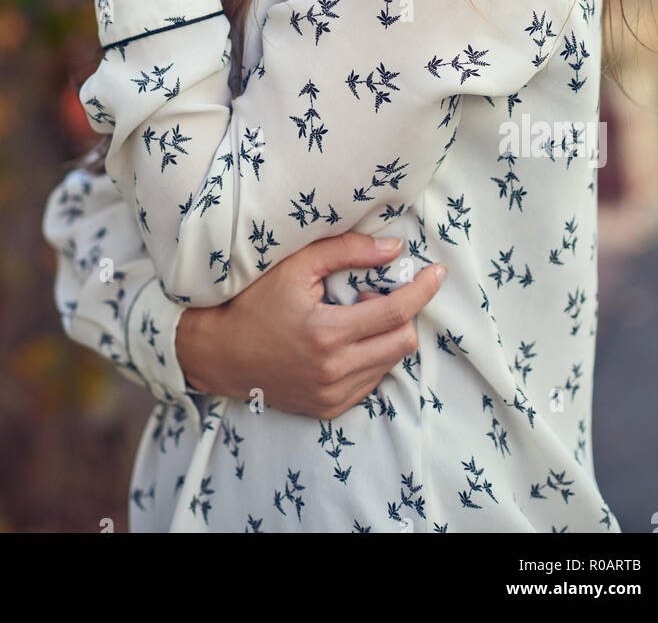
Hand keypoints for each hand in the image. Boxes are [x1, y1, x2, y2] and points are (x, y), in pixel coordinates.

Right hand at [175, 232, 446, 417]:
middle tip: (376, 293)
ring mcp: (332, 395)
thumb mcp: (296, 267)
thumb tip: (394, 249)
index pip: (395, 311)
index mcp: (327, 333)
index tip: (437, 273)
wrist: (219, 353)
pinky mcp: (328, 408)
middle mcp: (333, 370)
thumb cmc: (255, 302)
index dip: (422, 289)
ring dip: (385, 336)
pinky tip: (346, 342)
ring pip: (389, 363)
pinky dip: (370, 358)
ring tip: (354, 317)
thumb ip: (346, 252)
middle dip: (403, 314)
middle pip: (402, 342)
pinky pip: (371, 382)